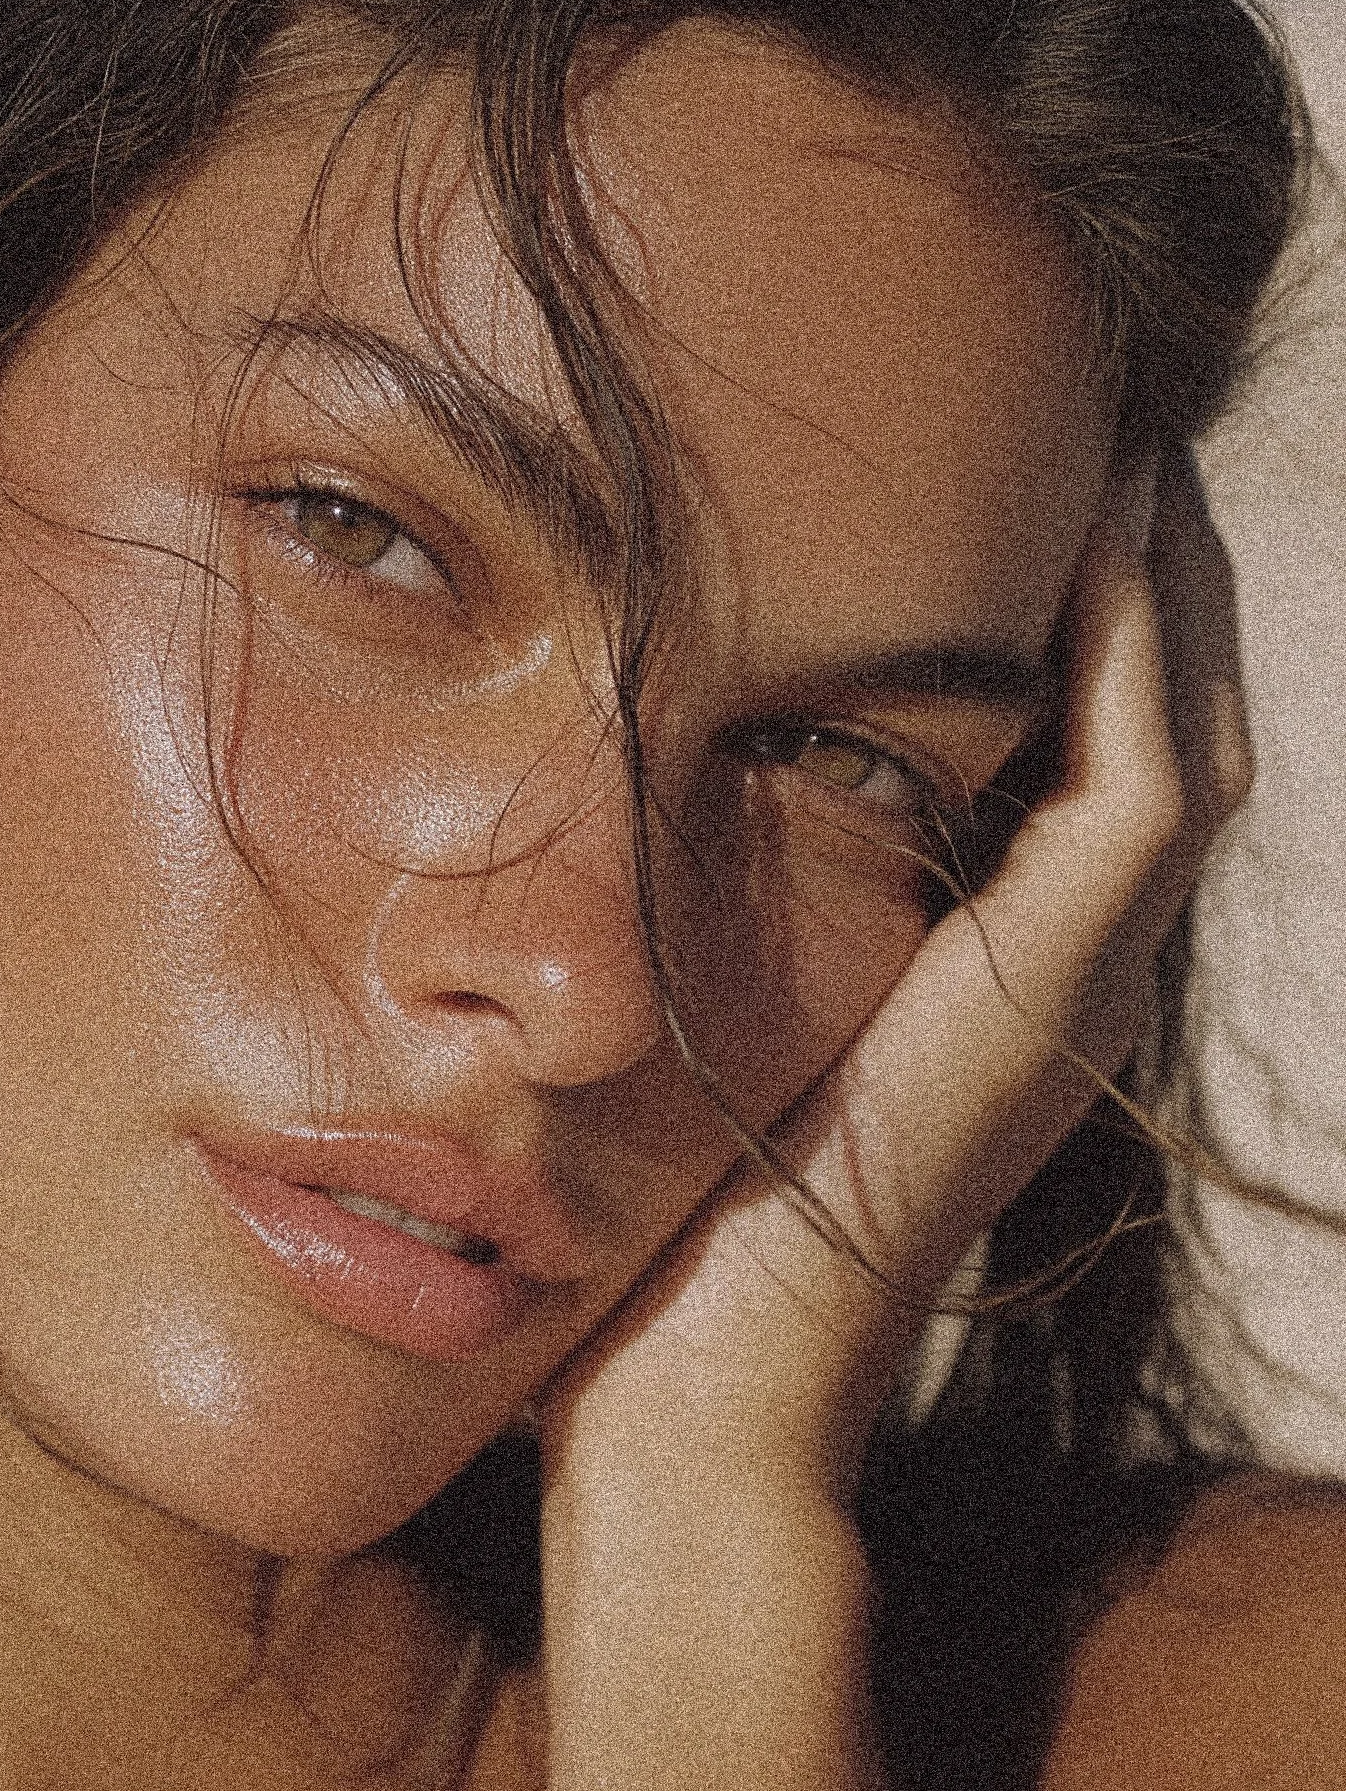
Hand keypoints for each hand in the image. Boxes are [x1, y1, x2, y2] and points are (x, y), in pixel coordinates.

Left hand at [539, 448, 1250, 1515]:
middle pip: (1151, 697)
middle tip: (1067, 382)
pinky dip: (1134, 644)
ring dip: (1147, 562)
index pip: (1073, 725)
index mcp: (994, 961)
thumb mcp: (696, 1015)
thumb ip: (715, 898)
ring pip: (1175, 714)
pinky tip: (1083, 518)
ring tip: (1091, 411)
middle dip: (1120, 542)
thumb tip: (614, 774)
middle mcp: (1066, 963)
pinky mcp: (1054, 997)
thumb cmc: (662, 1229)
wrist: (694, 1408)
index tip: (973, 441)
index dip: (1055, 584)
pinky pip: (1142, 778)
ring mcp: (1078, 983)